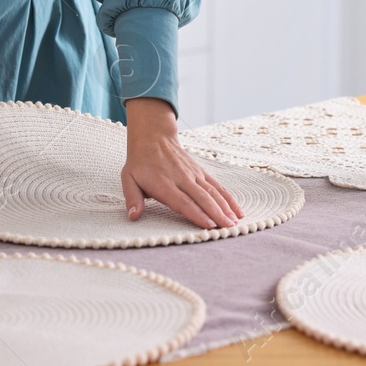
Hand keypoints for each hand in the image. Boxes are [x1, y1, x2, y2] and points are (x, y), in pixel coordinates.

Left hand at [121, 97, 243, 228]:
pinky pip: (217, 185)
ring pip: (213, 192)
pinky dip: (228, 197)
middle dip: (216, 214)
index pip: (183, 201)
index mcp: (164, 183)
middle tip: (228, 228)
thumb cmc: (140, 162)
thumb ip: (132, 198)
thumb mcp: (128, 178)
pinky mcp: (201, 172)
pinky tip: (237, 209)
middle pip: (202, 198)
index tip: (209, 225)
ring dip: (225, 207)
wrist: (154, 137)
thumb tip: (133, 216)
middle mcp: (182, 179)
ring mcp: (194, 174)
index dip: (196, 214)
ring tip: (235, 222)